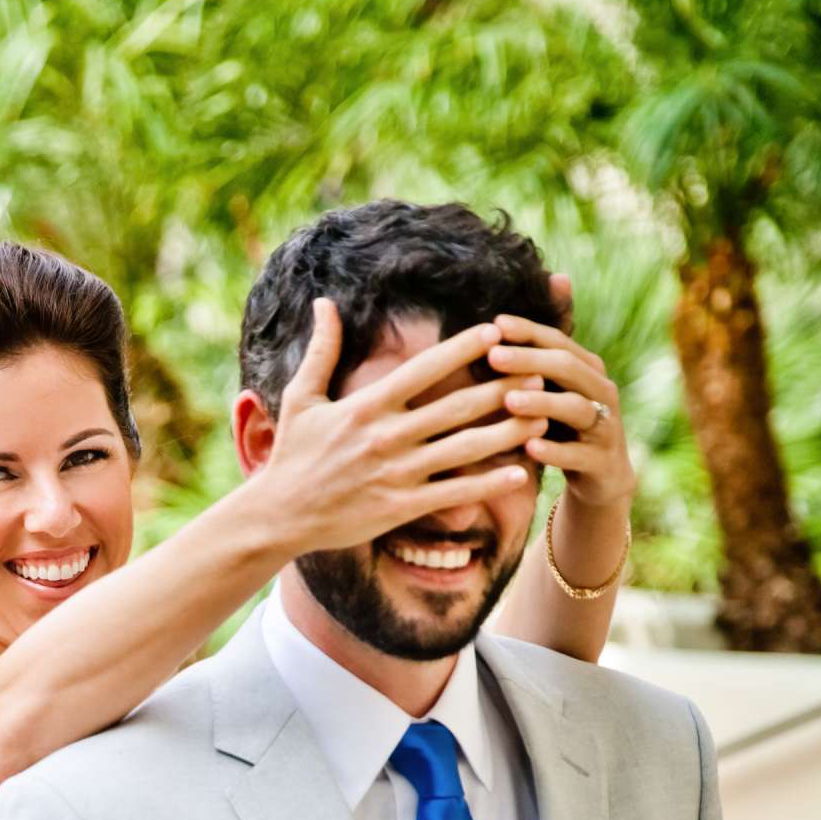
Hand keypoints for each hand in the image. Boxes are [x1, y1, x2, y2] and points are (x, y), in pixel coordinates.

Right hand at [255, 299, 537, 556]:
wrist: (278, 516)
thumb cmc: (291, 455)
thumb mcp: (302, 397)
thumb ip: (321, 350)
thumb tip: (325, 303)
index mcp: (367, 406)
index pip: (424, 369)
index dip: (462, 348)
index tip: (497, 331)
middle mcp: (386, 437)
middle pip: (456, 407)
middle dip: (502, 388)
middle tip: (540, 371)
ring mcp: (396, 474)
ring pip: (463, 449)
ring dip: (507, 432)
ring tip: (542, 417)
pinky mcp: (400, 508)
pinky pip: (453, 494)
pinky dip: (488, 484)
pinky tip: (521, 473)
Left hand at [487, 274, 635, 512]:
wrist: (601, 479)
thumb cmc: (564, 429)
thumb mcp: (550, 393)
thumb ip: (531, 364)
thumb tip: (495, 324)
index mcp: (587, 369)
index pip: (557, 341)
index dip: (528, 331)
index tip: (494, 324)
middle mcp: (601, 391)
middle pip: (567, 367)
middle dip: (529, 360)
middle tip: (492, 356)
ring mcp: (605, 426)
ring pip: (576, 407)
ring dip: (542, 402)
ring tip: (509, 401)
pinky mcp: (602, 462)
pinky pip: (578, 455)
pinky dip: (554, 451)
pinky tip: (529, 447)